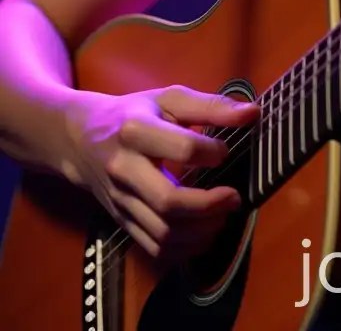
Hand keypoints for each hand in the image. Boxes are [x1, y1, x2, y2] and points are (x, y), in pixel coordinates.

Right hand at [62, 84, 259, 259]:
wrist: (80, 139)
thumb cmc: (134, 113)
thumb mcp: (169, 99)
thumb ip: (211, 106)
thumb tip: (253, 113)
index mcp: (137, 131)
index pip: (181, 147)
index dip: (212, 153)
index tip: (226, 151)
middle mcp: (124, 169)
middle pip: (168, 200)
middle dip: (208, 205)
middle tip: (234, 197)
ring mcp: (120, 200)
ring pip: (162, 231)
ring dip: (200, 231)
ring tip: (223, 216)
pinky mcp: (121, 221)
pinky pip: (153, 248)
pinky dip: (183, 249)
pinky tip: (204, 233)